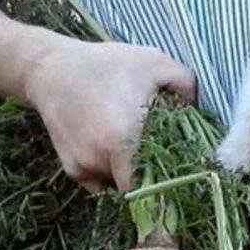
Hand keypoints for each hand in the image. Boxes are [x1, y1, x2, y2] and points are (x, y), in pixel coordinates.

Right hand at [25, 38, 195, 190]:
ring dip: (129, 171)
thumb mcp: (152, 62)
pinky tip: (109, 144)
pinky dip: (109, 171)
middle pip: (139, 187)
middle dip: (152, 177)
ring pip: (120, 185)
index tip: (180, 179)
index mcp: (124, 140)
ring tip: (130, 142)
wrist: (49, 69)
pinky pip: (100, 182)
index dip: (169, 187)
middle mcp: (101, 160)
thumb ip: (184, 84)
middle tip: (159, 156)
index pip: (154, 186)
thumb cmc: (105, 64)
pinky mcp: (72, 170)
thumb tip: (200, 110)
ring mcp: (85, 168)